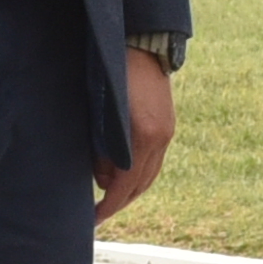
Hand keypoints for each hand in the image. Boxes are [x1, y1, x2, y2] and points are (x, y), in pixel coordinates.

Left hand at [94, 49, 176, 222]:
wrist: (141, 45)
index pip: (125, 184)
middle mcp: (160, 138)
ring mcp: (167, 132)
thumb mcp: (98, 113)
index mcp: (142, 135)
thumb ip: (101, 148)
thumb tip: (103, 180)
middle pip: (141, 185)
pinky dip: (140, 173)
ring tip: (111, 198)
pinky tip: (125, 175)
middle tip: (100, 213)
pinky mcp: (167, 126)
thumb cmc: (111, 75)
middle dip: (120, 202)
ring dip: (131, 190)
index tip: (94, 218)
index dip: (109, 205)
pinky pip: (155, 161)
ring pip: (150, 175)